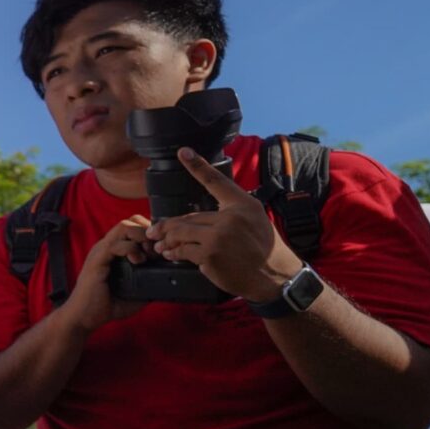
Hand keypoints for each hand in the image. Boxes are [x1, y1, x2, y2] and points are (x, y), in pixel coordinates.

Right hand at [63, 214, 154, 331]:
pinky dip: (131, 249)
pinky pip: (115, 244)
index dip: (151, 232)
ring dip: (142, 237)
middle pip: (131, 221)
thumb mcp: (135, 293)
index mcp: (115, 251)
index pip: (134, 226)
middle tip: (157, 250)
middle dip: (149, 231)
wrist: (83, 318)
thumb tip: (168, 281)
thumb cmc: (105, 306)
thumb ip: (149, 283)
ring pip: (124, 226)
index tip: (161, 248)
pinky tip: (138, 261)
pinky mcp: (97, 260)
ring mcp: (101, 251)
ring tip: (149, 254)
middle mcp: (107, 247)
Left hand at [150, 149, 303, 302]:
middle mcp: (231, 217)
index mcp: (243, 205)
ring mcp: (219, 236)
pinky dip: (174, 253)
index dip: (198, 166)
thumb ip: (228, 215)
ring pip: (181, 233)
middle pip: (188, 217)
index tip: (183, 151)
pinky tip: (170, 254)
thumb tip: (196, 219)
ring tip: (159, 244)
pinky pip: (183, 250)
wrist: (274, 277)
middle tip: (154, 231)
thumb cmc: (264, 250)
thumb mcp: (254, 221)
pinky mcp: (210, 254)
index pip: (216, 181)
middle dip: (169, 226)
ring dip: (166, 239)